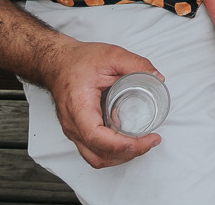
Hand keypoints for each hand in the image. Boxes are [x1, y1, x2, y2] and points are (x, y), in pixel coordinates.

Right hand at [38, 38, 162, 167]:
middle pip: (99, 155)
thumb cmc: (77, 61)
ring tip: (142, 144)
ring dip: (121, 157)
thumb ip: (136, 64)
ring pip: (95, 158)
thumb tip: (156, 77)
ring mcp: (73, 131)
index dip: (123, 145)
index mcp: (79, 107)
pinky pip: (93, 151)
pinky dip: (112, 152)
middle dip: (128, 153)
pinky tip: (127, 141)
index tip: (146, 140)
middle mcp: (73, 125)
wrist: (57, 64)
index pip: (97, 137)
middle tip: (151, 141)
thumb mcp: (111, 55)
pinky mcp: (78, 131)